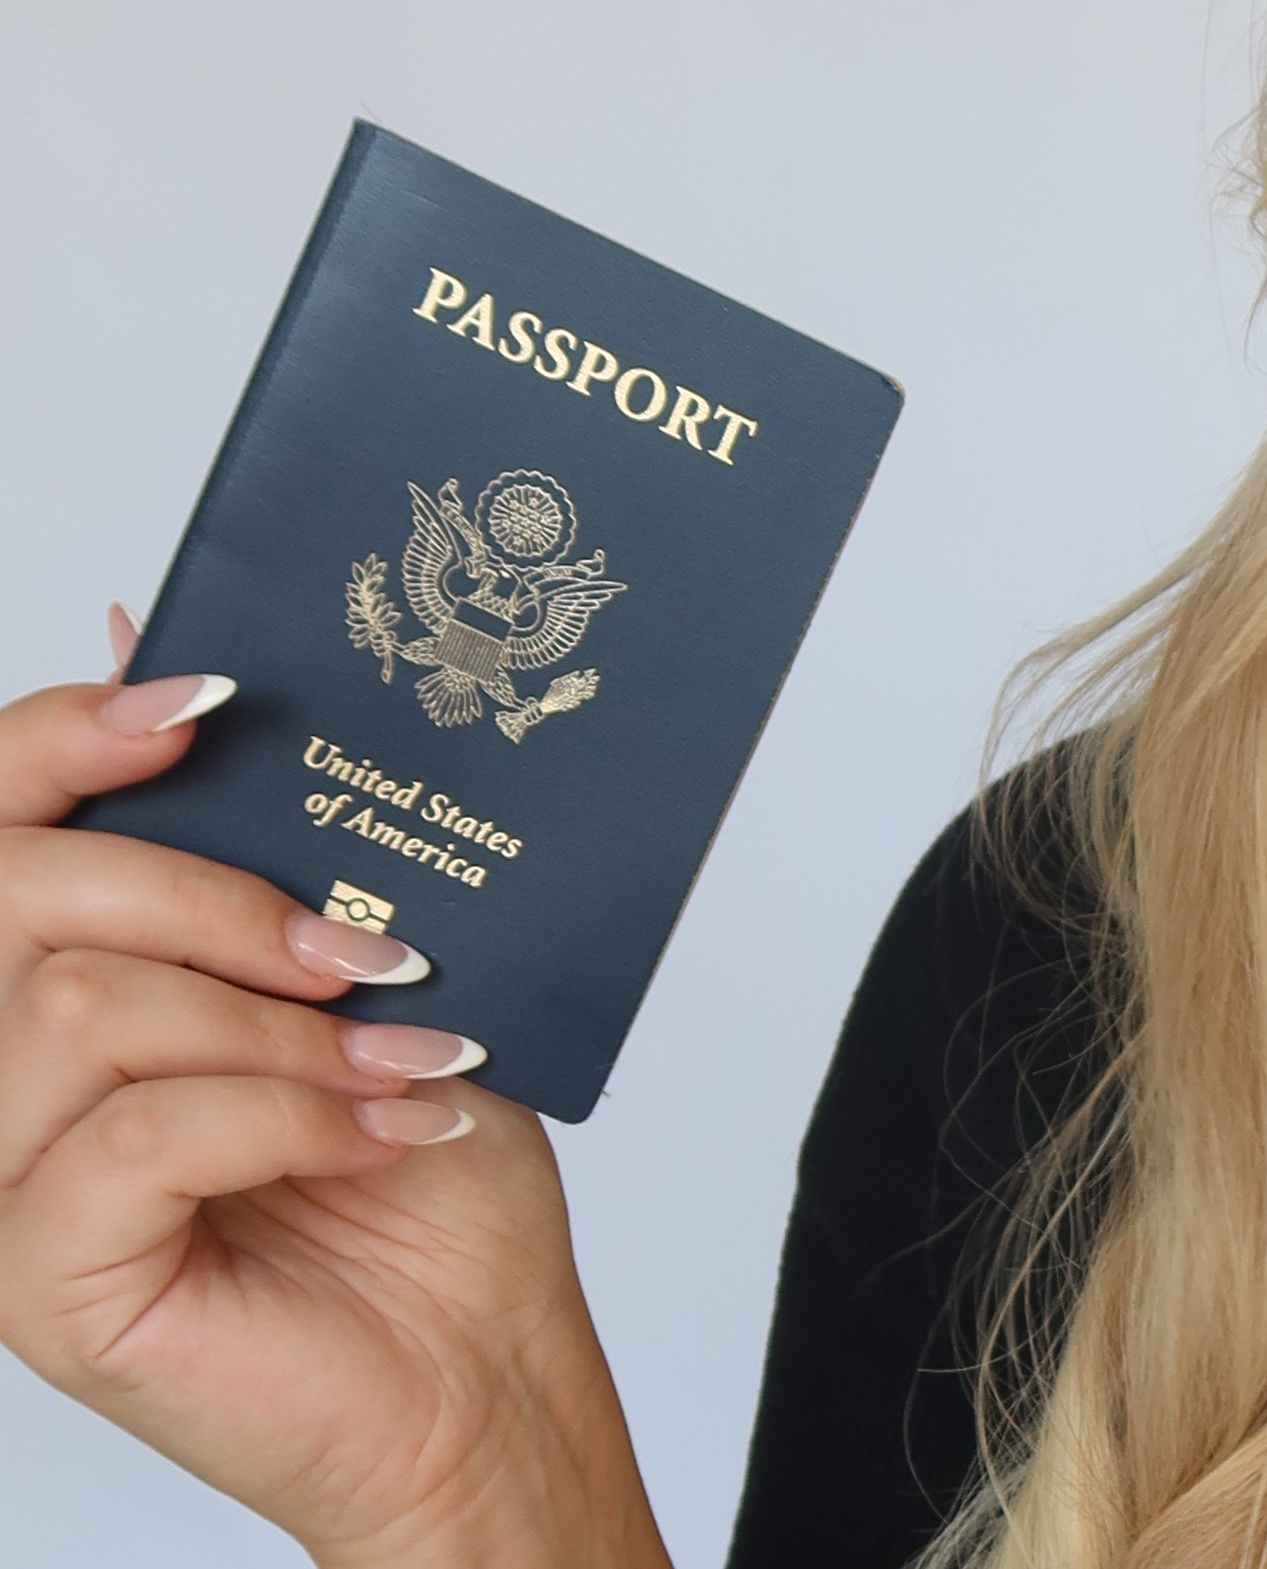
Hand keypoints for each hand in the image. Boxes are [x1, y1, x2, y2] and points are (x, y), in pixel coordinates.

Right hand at [0, 609, 670, 1568]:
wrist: (479, 1364)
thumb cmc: (423, 1174)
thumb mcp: (375, 973)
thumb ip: (273, 835)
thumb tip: (164, 642)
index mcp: (58, 983)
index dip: (61, 738)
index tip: (199, 705)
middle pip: (23, 898)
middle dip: (217, 895)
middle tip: (374, 950)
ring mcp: (0, 1185)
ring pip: (81, 1010)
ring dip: (277, 1025)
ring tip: (404, 1061)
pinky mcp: (37, 1281)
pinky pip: (133, 1139)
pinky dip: (288, 1116)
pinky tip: (386, 1130)